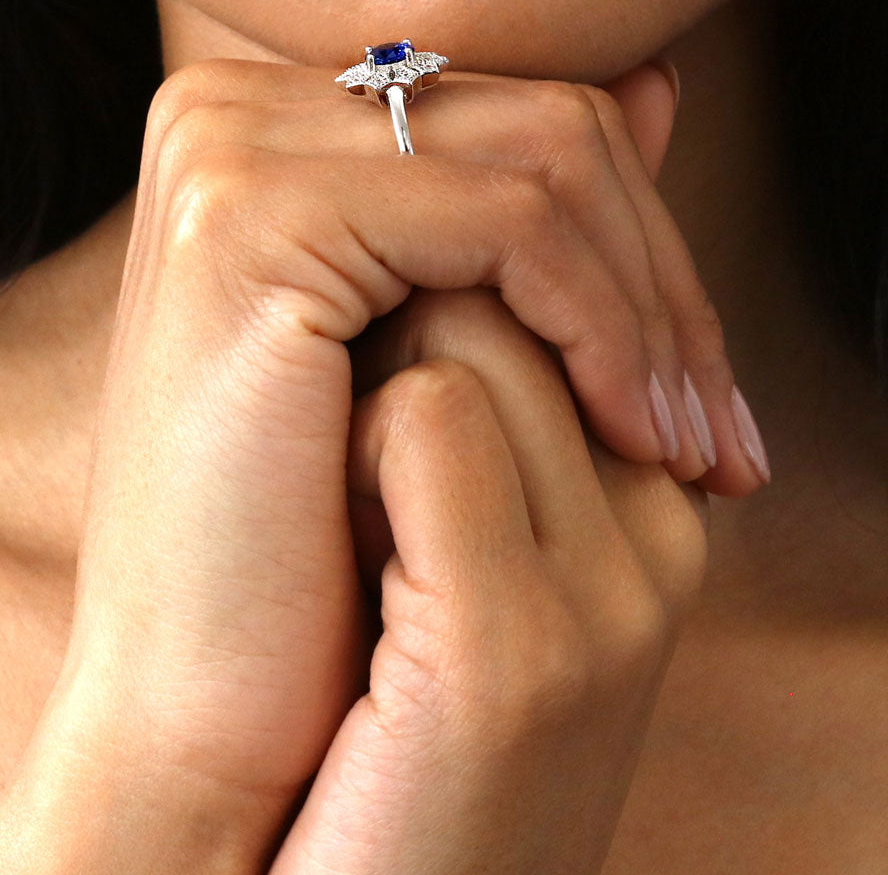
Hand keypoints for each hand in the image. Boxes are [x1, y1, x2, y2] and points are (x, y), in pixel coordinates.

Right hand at [0, 56, 749, 873]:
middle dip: (661, 280)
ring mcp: (230, 154)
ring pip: (545, 163)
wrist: (190, 697)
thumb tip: (658, 88)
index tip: (701, 389)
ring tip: (684, 445)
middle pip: (542, 129)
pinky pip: (507, 223)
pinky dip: (599, 321)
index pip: (515, 125)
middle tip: (720, 430)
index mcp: (269, 133)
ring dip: (646, 309)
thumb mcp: (441, 357)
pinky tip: (630, 431)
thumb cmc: (312, 550)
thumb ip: (530, 213)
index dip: (635, 248)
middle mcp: (233, 114)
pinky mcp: (252, 218)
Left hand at [272, 285, 708, 874]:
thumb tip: (435, 289)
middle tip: (350, 435)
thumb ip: (491, 426)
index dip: (449, 308)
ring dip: (374, 385)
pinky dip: (353, 450)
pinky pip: (427, 416)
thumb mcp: (471, 550)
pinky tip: (335, 542)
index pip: (566, 309)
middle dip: (410, 330)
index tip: (372, 373)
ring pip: (471, 338)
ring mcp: (604, 589)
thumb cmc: (375, 702)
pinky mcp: (517, 636)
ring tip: (348, 500)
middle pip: (516, 304)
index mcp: (651, 513)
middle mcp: (655, 537)